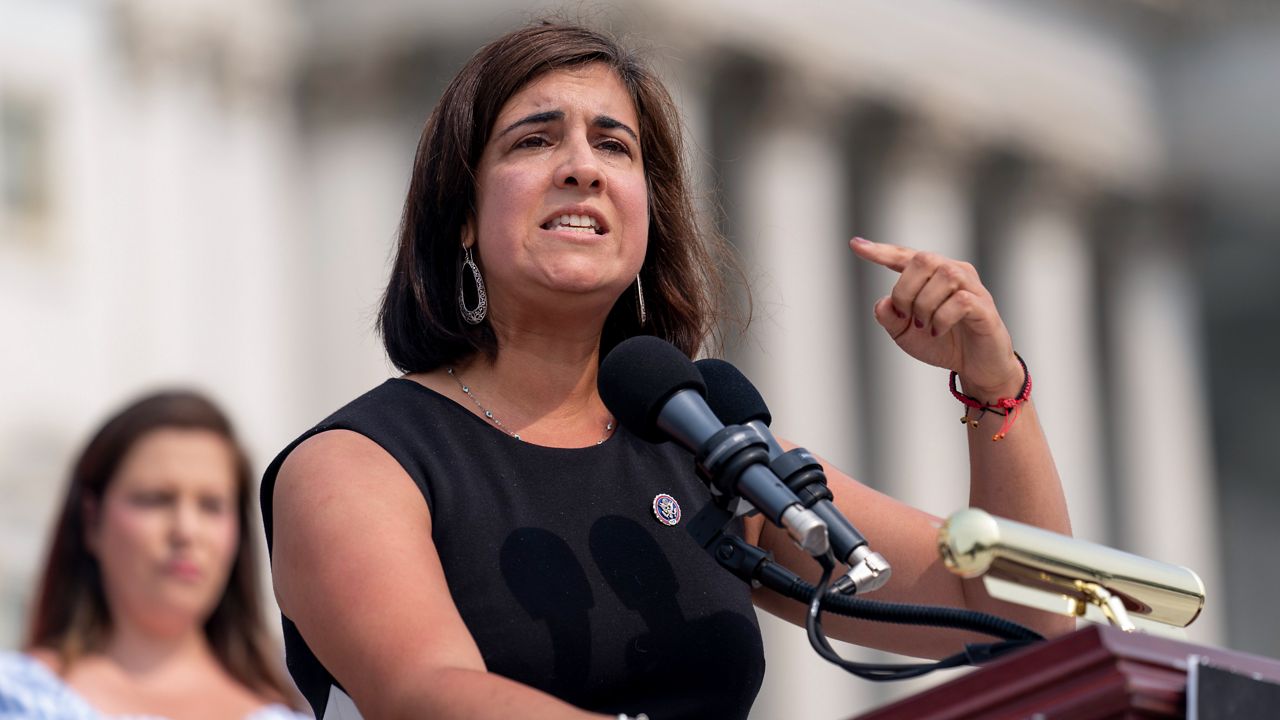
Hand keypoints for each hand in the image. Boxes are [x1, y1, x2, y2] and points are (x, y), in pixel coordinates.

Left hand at [850, 237, 1021, 398]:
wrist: (975, 367)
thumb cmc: (942, 343)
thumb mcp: (904, 334)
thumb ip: (889, 316)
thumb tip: (883, 302)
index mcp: (931, 276)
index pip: (903, 256)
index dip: (880, 251)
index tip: (856, 244)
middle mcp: (953, 273)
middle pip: (923, 259)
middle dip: (906, 290)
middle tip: (907, 317)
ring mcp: (972, 287)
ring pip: (944, 276)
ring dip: (925, 306)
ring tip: (924, 327)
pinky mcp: (984, 306)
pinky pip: (961, 300)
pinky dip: (941, 318)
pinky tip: (937, 331)